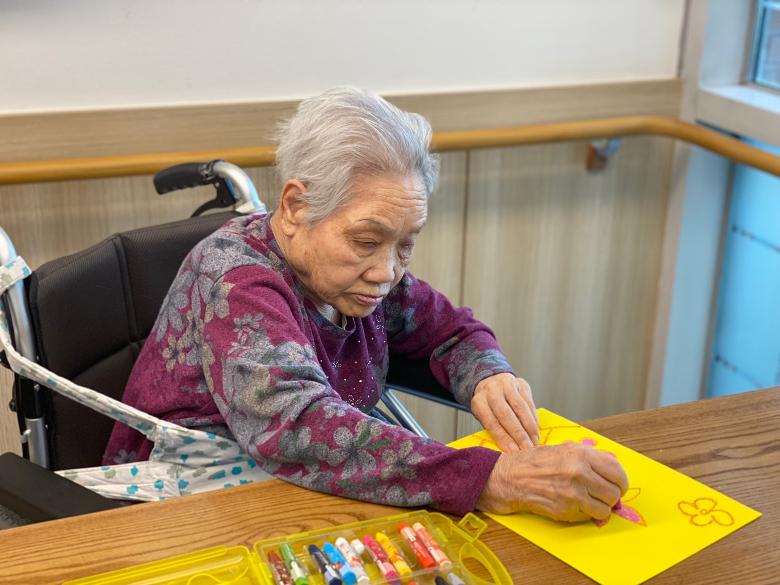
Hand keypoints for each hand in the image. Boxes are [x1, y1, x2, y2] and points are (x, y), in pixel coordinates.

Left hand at [472, 373, 538, 451]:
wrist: (492, 382)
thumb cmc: (488, 406)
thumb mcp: (484, 416)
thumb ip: (494, 430)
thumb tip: (509, 449)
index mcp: (479, 402)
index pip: (491, 422)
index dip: (503, 438)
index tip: (513, 452)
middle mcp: (492, 390)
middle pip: (506, 414)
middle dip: (518, 434)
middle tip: (527, 449)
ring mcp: (506, 384)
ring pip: (520, 408)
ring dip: (529, 427)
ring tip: (534, 441)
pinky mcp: (520, 383)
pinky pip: (529, 402)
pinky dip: (534, 418)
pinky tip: (535, 430)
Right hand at [476, 442, 628, 521]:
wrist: (511, 477)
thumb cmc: (535, 463)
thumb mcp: (564, 450)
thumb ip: (589, 457)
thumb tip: (612, 467)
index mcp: (581, 453)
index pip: (617, 471)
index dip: (620, 481)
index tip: (616, 485)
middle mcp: (579, 471)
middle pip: (615, 491)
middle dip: (610, 496)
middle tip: (602, 496)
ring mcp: (574, 491)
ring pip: (606, 507)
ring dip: (600, 507)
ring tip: (588, 501)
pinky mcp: (567, 508)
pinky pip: (591, 516)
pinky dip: (587, 514)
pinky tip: (575, 505)